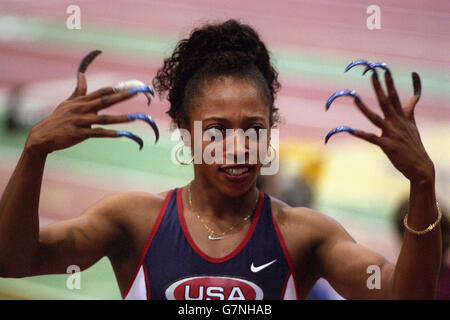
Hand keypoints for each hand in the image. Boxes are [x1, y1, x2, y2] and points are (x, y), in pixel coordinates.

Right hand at [25, 51, 158, 154]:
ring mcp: (80, 121)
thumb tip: (82, 75)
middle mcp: (82, 109)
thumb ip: (79, 91)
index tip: (129, 86)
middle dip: (122, 97)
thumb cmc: (57, 119)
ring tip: (134, 117)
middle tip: (136, 93)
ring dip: (120, 118)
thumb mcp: (67, 103)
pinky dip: (109, 133)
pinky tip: (121, 134)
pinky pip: (97, 133)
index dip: (116, 89)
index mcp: (81, 101)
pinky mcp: (79, 134)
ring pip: (104, 119)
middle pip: (105, 101)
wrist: (42, 135)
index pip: (101, 92)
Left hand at [325, 61, 434, 182]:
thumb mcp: (413, 125)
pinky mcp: (387, 146)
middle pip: (386, 102)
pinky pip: (372, 139)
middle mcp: (397, 123)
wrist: (420, 166)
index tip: (384, 71)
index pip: (395, 97)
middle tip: (372, 75)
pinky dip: (362, 134)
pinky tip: (352, 130)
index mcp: (402, 118)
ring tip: (355, 99)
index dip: (389, 84)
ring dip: (364, 109)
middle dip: (379, 88)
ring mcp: (392, 134)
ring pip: (375, 118)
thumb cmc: (414, 146)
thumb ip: (410, 110)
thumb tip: (412, 97)